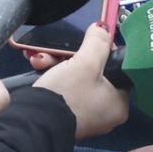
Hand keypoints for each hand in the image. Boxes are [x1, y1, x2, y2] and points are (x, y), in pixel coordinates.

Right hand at [30, 23, 130, 138]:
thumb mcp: (85, 62)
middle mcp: (106, 113)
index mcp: (120, 104)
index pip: (118, 69)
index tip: (88, 43)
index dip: (103, 52)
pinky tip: (38, 67)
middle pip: (94, 73)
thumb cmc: (67, 93)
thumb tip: (103, 28)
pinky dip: (54, 78)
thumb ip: (98, 42)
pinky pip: (66, 90)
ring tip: (40, 59)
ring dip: (58, 65)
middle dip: (71, 58)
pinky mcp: (67, 117)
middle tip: (57, 52)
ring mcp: (86, 117)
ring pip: (77, 80)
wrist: (32, 123)